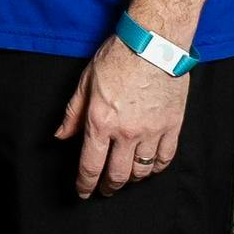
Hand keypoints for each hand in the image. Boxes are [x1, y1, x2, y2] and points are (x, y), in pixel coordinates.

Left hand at [60, 34, 192, 198]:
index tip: (83, 191)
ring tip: (126, 177)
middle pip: (117, 174)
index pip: (90, 166)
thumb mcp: (86, 82)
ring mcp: (152, 131)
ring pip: (142, 170)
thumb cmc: (119, 56)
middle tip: (105, 189)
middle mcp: (126, 132)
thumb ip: (73, 113)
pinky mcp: (172, 125)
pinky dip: (156, 167)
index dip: (85, 184)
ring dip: (132, 179)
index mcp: (101, 122)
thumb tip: (61, 135)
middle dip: (108, 186)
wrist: (155, 42)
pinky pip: (165, 157)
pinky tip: (150, 167)